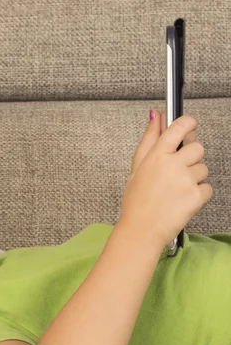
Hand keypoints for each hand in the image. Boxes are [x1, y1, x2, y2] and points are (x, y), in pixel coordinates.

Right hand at [119, 112, 212, 247]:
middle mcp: (173, 164)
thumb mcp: (137, 167)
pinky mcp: (197, 196)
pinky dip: (198, 193)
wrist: (141, 229)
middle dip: (191, 157)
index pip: (180, 127)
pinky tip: (182, 199)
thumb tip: (155, 116)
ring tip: (176, 189)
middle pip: (197, 147)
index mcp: (157, 155)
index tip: (189, 127)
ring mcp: (187, 180)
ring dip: (194, 177)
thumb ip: (149, 139)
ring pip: (203, 168)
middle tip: (177, 170)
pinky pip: (208, 187)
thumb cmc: (136, 201)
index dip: (188, 124)